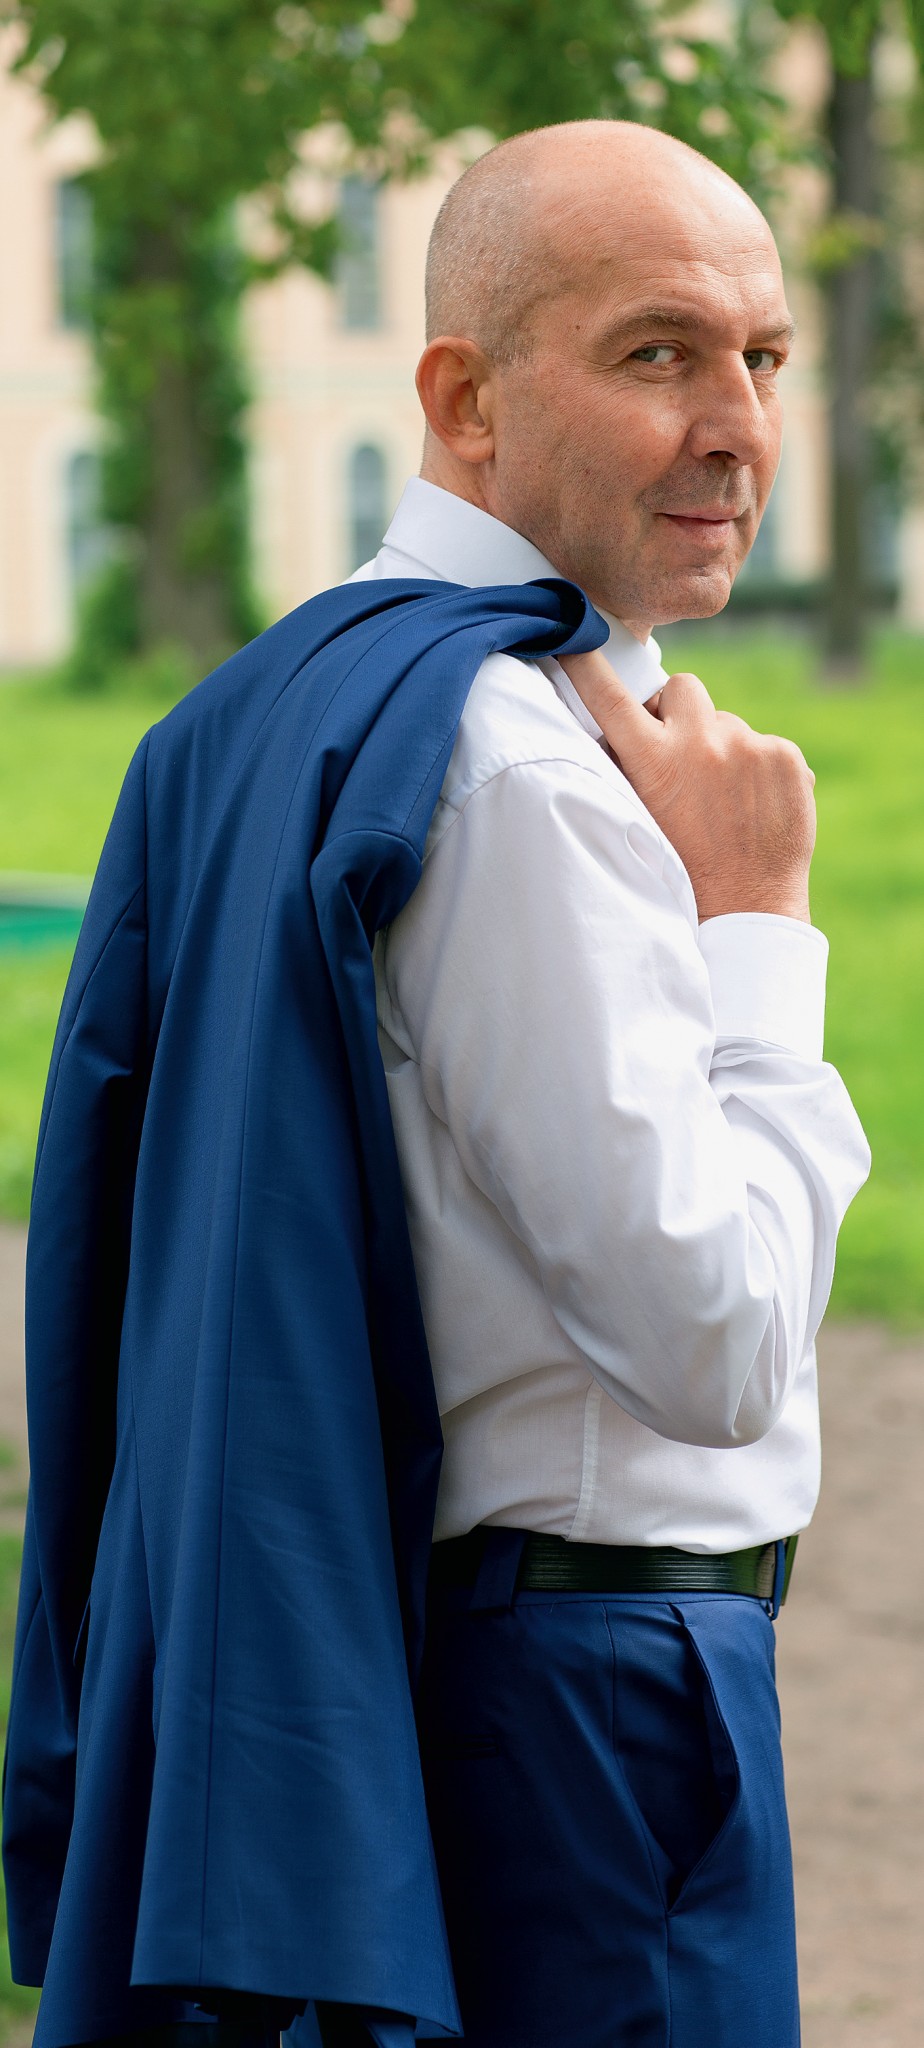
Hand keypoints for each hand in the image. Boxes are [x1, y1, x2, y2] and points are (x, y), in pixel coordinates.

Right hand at [558, 650, 815, 923]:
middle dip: (676, 709)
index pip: (608, 694)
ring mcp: (749, 746)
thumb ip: (625, 768)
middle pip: (681, 687)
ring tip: (722, 800)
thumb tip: (612, 727)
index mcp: (653, 759)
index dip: (585, 664)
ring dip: (720, 746)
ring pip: (726, 722)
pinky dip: (757, 768)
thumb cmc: (679, 872)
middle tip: (677, 749)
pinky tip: (752, 807)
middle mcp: (701, 742)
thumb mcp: (637, 817)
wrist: (745, 911)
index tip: (574, 642)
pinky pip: (764, 745)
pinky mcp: (786, 757)